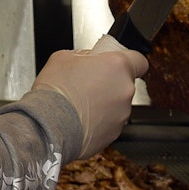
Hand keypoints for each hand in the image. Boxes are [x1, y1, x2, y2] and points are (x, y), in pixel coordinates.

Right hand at [32, 34, 148, 159]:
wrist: (48, 126)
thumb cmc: (55, 91)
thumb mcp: (64, 57)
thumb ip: (85, 56)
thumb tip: (89, 60)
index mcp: (117, 66)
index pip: (140, 60)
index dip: (129, 61)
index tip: (118, 62)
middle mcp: (124, 90)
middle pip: (124, 83)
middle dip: (109, 82)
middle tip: (87, 82)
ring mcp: (121, 114)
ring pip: (117, 104)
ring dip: (104, 102)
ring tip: (80, 103)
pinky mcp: (114, 134)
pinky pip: (109, 122)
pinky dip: (98, 120)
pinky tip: (79, 117)